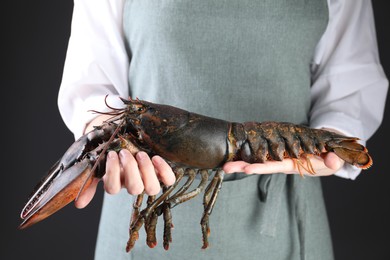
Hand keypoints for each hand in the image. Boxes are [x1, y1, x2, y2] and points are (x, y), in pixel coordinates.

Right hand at [74, 115, 175, 208]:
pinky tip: (156, 157)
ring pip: (152, 188)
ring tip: (141, 154)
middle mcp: (133, 184)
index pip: (112, 188)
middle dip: (130, 169)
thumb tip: (79, 204)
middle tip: (125, 153)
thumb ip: (90, 181)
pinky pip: (168, 180)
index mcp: (116, 182)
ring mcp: (148, 179)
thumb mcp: (99, 164)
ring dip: (146, 170)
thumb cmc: (113, 150)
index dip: (112, 173)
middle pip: (134, 189)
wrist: (127, 137)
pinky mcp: (161, 173)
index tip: (111, 155)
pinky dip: (164, 170)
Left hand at [223, 128, 344, 176]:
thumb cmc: (329, 158)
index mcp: (293, 165)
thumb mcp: (334, 160)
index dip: (261, 168)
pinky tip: (236, 152)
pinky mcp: (277, 149)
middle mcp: (281, 162)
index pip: (274, 167)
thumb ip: (333, 160)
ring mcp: (278, 156)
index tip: (247, 170)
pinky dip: (248, 152)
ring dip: (241, 161)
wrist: (325, 153)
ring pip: (257, 158)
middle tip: (225, 168)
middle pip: (260, 165)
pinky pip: (260, 151)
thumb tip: (332, 160)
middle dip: (243, 167)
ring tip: (225, 164)